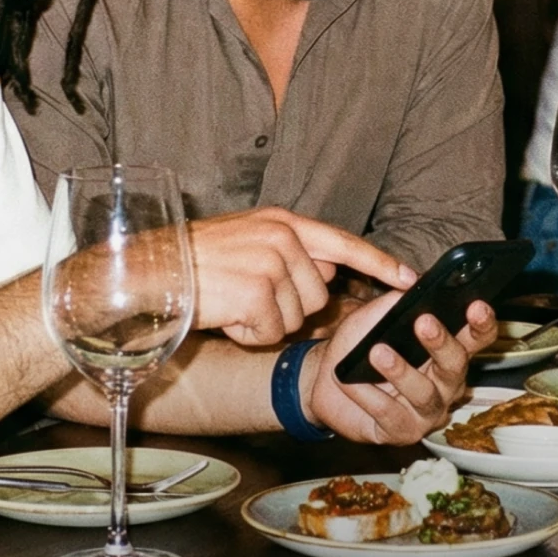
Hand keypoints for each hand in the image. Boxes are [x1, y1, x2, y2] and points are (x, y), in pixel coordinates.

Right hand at [189, 208, 418, 346]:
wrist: (149, 271)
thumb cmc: (192, 260)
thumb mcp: (245, 239)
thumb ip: (286, 249)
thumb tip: (325, 270)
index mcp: (282, 221)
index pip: (343, 242)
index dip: (379, 263)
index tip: (408, 279)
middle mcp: (282, 237)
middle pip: (318, 293)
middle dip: (289, 307)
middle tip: (247, 296)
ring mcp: (270, 263)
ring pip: (296, 317)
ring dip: (265, 322)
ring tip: (232, 302)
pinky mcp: (257, 292)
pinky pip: (272, 332)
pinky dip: (249, 334)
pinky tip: (226, 316)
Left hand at [299, 296, 497, 443]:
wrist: (324, 380)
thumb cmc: (359, 345)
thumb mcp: (374, 316)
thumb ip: (396, 301)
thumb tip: (414, 284)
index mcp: (447, 351)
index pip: (477, 338)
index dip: (482, 324)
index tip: (476, 306)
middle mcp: (445, 383)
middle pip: (456, 365)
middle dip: (442, 344)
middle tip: (424, 322)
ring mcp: (427, 411)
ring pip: (424, 394)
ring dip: (401, 371)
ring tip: (378, 351)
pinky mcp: (402, 432)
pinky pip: (390, 414)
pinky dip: (368, 396)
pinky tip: (350, 381)